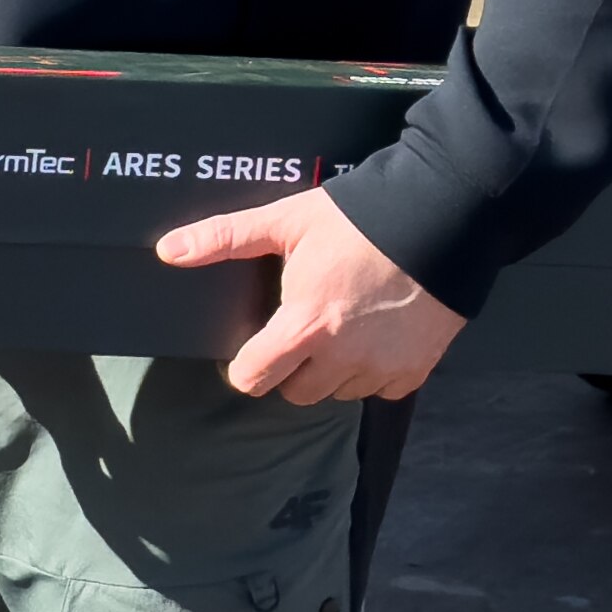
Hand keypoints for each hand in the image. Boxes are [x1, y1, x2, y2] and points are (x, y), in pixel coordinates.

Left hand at [161, 184, 466, 402]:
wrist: (444, 218)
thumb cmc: (358, 219)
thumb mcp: (286, 221)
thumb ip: (225, 238)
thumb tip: (167, 251)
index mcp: (305, 326)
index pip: (253, 378)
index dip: (245, 365)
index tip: (251, 348)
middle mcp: (344, 356)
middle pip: (296, 392)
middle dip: (289, 369)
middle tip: (299, 332)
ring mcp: (384, 366)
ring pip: (338, 393)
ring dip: (332, 372)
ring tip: (338, 330)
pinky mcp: (418, 368)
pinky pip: (382, 389)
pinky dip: (374, 372)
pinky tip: (374, 337)